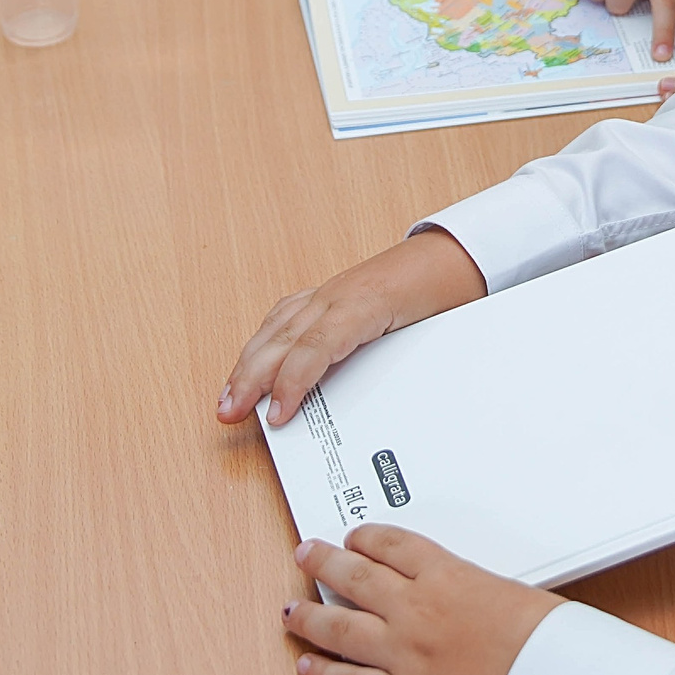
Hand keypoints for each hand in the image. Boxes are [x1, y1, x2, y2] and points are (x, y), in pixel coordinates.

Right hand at [221, 230, 487, 426]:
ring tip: (228, 396)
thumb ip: (402, 371)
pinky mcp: (324, 295)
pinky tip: (252, 359)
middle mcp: (337, 296)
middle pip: (283, 339)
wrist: (445, 259)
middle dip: (251, 378)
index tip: (277, 414)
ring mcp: (327, 293)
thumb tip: (384, 414)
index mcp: (364, 304)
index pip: (316, 347)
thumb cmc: (440, 294)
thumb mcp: (429, 335)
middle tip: (230, 412)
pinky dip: (263, 340)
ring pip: (276, 327)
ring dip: (248, 363)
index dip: (291, 383)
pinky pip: (285, 315)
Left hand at [283, 526, 562, 674]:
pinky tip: (307, 668)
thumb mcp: (519, 597)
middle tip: (306, 554)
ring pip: (338, 628)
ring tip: (292, 612)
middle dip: (324, 563)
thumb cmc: (550, 643)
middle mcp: (416, 611)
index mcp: (448, 577)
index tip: (353, 538)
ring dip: (309, 617)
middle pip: (355, 577)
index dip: (366, 539)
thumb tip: (474, 600)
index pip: (393, 546)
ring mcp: (402, 655)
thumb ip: (483, 594)